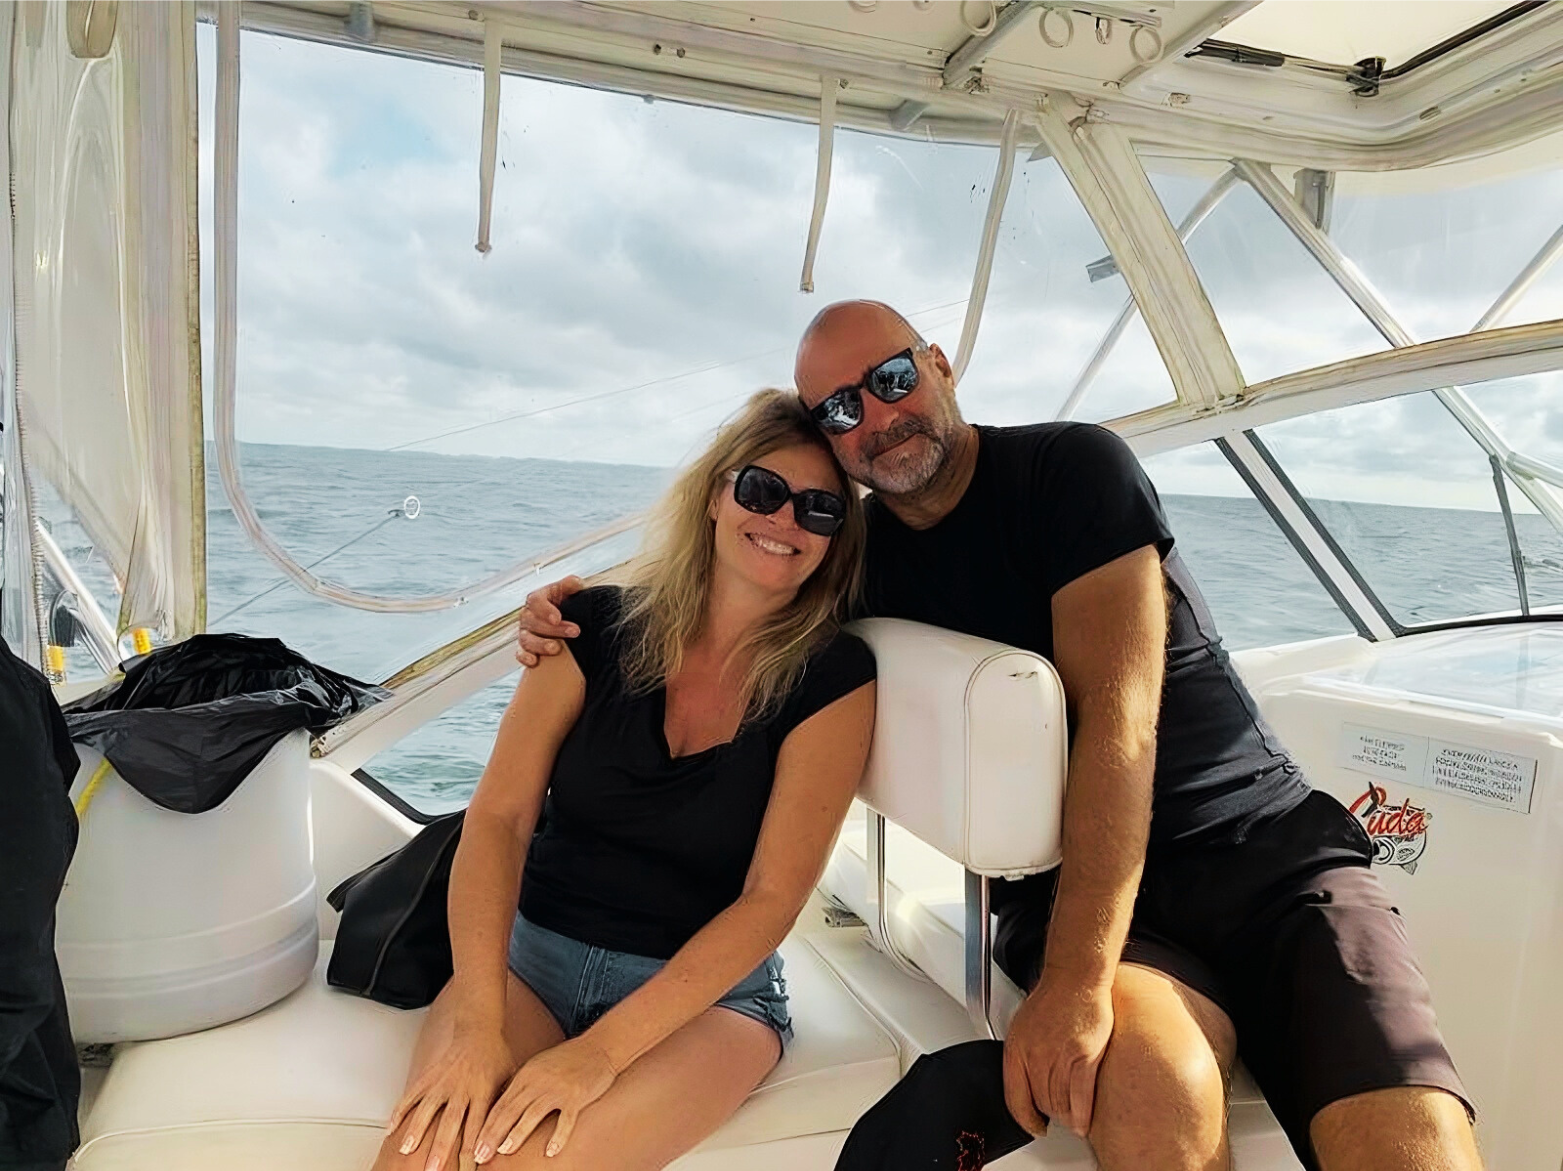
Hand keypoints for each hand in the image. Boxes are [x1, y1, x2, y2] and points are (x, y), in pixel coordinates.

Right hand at [387, 1024, 516, 1170]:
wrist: (478, 1028)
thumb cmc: (496, 1056)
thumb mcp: (510, 1077)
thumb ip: (506, 1103)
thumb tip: (511, 1131)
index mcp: (484, 1089)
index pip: (479, 1122)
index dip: (475, 1143)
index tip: (472, 1161)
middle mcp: (462, 1087)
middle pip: (451, 1121)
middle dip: (441, 1146)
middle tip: (433, 1168)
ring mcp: (443, 1081)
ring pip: (427, 1108)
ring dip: (416, 1130)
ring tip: (406, 1149)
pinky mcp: (429, 1075)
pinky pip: (412, 1094)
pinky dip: (400, 1111)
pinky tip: (391, 1128)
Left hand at [475, 1035, 617, 1161]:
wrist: (599, 1047)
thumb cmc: (568, 1059)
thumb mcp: (539, 1066)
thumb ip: (521, 1084)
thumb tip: (500, 1106)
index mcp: (527, 1075)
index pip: (500, 1104)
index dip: (486, 1126)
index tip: (475, 1144)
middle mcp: (539, 1081)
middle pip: (511, 1111)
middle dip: (493, 1134)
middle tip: (481, 1154)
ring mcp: (558, 1089)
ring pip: (532, 1115)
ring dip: (517, 1134)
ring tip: (505, 1150)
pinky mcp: (577, 1096)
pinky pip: (565, 1120)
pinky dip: (558, 1136)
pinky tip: (551, 1151)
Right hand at [515, 576, 585, 666]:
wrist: (565, 622)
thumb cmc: (566, 605)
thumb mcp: (569, 593)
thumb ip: (571, 586)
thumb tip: (577, 583)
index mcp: (537, 600)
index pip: (535, 601)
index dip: (545, 610)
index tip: (557, 618)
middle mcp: (528, 616)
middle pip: (533, 622)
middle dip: (554, 629)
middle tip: (574, 632)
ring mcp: (525, 633)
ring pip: (526, 639)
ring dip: (541, 645)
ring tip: (557, 649)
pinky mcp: (525, 649)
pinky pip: (520, 654)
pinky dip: (525, 658)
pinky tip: (535, 662)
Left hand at [1002, 968, 1113, 1138]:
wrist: (1074, 979)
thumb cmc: (1051, 1000)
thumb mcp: (1021, 1027)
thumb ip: (1022, 1056)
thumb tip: (1025, 1083)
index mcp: (1016, 1050)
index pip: (1014, 1098)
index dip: (1024, 1119)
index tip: (1033, 1126)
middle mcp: (1035, 1056)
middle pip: (1041, 1103)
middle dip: (1050, 1115)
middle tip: (1058, 1116)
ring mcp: (1060, 1057)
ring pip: (1061, 1104)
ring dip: (1067, 1117)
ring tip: (1072, 1118)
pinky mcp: (1084, 1056)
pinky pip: (1081, 1098)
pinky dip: (1082, 1115)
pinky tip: (1083, 1121)